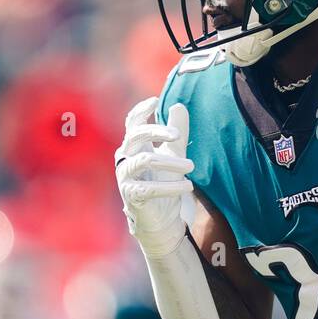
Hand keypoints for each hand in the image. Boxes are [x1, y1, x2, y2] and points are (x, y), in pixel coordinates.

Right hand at [115, 96, 194, 257]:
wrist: (160, 217)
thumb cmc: (163, 182)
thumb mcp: (173, 154)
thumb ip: (176, 132)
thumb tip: (179, 106)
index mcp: (135, 146)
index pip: (132, 123)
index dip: (140, 110)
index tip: (154, 100)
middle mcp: (126, 158)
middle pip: (135, 135)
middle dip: (157, 131)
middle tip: (178, 135)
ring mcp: (126, 177)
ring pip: (144, 160)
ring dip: (170, 162)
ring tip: (191, 167)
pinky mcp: (132, 195)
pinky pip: (150, 188)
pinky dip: (171, 187)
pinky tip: (188, 187)